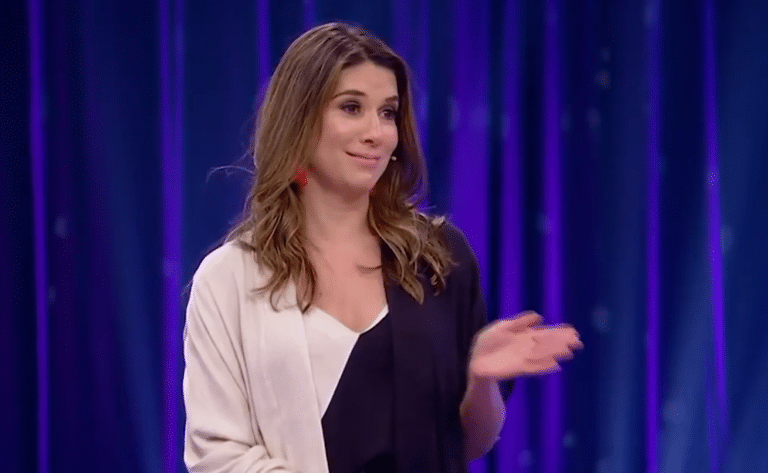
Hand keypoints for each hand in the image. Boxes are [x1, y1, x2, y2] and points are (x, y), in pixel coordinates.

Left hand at [468, 311, 582, 379]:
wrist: (477, 362)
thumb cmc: (489, 345)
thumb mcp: (501, 327)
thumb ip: (519, 322)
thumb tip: (540, 316)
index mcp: (524, 337)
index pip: (544, 333)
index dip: (559, 332)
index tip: (574, 332)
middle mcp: (526, 348)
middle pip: (546, 344)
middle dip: (561, 342)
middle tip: (578, 342)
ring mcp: (522, 359)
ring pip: (542, 354)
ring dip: (555, 353)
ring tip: (569, 352)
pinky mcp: (515, 369)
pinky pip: (532, 367)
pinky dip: (543, 366)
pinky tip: (555, 366)